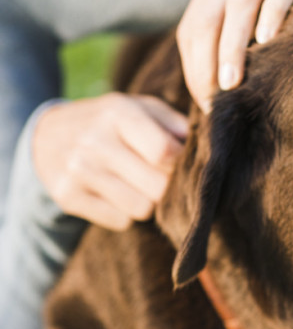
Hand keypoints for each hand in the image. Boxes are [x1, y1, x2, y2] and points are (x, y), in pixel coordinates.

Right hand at [33, 93, 187, 230]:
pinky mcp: (67, 197)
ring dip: (148, 202)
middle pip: (158, 186)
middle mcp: (95, 141)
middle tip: (159, 176)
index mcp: (118, 113)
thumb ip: (176, 123)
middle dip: (166, 185)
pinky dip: (126, 213)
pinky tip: (116, 194)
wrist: (47, 136)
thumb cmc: (111, 122)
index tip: (177, 161)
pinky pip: (121, 221)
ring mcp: (78, 171)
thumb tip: (209, 145)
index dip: (180, 163)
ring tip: (137, 185)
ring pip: (142, 209)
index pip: (164, 152)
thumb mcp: (141, 108)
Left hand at [176, 0, 292, 111]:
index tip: (204, 101)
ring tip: (231, 82)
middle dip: (206, 60)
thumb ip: (241, 24)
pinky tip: (268, 40)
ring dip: (231, 46)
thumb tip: (228, 82)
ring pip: (240, 2)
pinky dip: (272, 13)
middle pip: (210, 14)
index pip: (194, 23)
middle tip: (213, 99)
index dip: (193, 65)